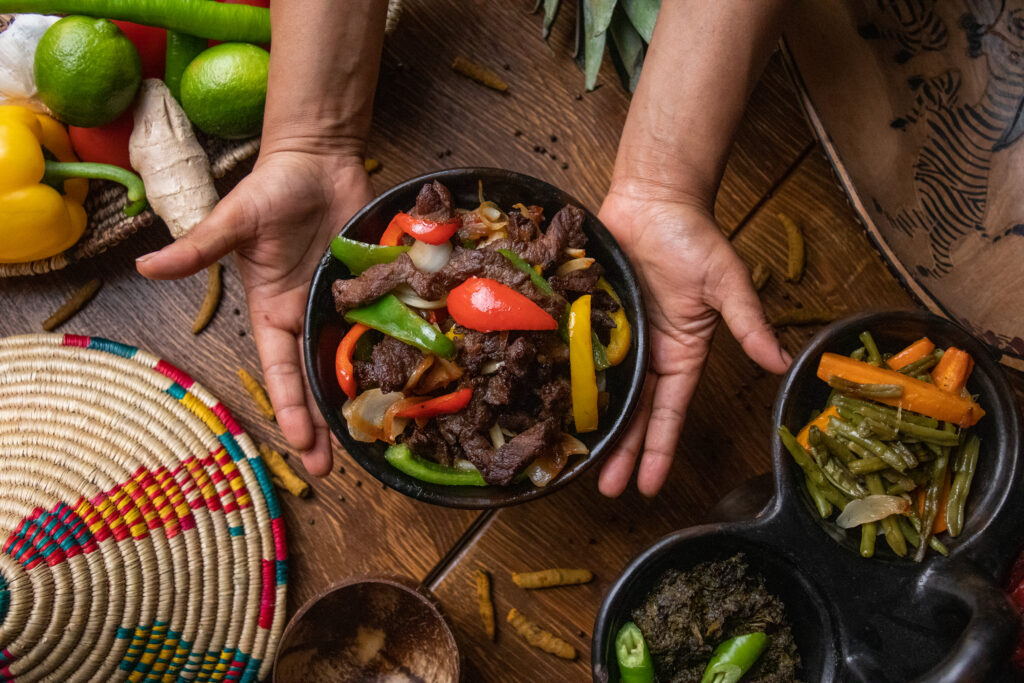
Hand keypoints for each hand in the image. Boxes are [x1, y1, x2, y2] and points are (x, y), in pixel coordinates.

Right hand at [136, 149, 373, 475]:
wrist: (319, 159)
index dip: (291, 408)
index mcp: (272, 312)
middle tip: (336, 468)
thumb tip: (146, 266)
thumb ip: (199, 249)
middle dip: (322, 424)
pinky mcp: (370, 290)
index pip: (280, 372)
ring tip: (372, 443)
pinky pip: (381, 328)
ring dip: (357, 400)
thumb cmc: (272, 188)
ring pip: (348, 363)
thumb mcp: (234, 220)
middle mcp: (305, 317)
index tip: (301, 445)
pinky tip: (408, 385)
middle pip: (315, 381)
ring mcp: (339, 307)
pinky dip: (390, 356)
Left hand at [596, 180, 790, 496]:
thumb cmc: (694, 237)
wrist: (654, 199)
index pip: (670, 413)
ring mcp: (618, 338)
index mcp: (682, 354)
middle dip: (622, 452)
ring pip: (603, 392)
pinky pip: (577, 355)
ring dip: (593, 426)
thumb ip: (749, 323)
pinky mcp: (592, 319)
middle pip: (633, 413)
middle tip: (603, 490)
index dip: (659, 450)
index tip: (648, 487)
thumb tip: (781, 361)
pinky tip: (551, 406)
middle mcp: (649, 353)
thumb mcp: (727, 283)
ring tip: (577, 462)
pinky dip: (567, 380)